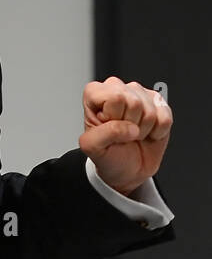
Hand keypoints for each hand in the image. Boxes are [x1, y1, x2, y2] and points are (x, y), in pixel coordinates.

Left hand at [79, 77, 171, 195]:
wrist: (128, 168)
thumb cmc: (107, 154)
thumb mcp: (92, 147)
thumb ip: (103, 134)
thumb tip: (129, 127)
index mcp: (94, 94)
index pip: (114, 97)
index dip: (114, 116)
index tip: (108, 126)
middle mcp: (117, 90)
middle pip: (134, 102)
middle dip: (130, 124)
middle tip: (122, 132)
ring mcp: (139, 94)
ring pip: (151, 110)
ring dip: (144, 129)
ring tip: (132, 133)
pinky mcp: (158, 103)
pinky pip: (166, 117)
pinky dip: (158, 131)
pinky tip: (147, 132)